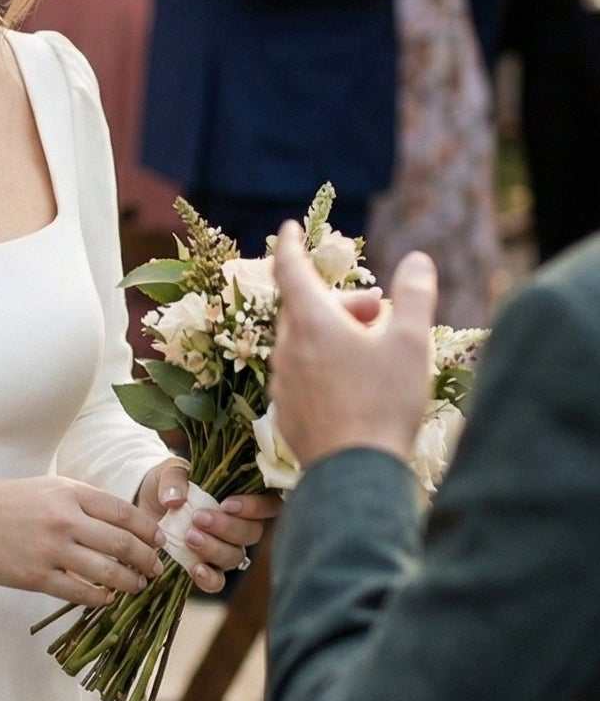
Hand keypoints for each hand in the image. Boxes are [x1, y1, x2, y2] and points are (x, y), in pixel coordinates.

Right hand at [0, 474, 165, 605]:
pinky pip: (80, 592)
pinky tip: (106, 598)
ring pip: (108, 571)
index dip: (150, 530)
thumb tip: (122, 520)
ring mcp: (51, 550)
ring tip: (136, 586)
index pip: (125, 513)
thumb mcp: (48, 487)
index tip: (160, 541)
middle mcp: (65, 520)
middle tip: (155, 569)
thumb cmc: (5, 502)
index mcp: (70, 494)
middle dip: (147, 560)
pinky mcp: (37, 577)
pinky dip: (100, 598)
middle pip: (124, 543)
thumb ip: (84, 500)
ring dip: (130, 582)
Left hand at [134, 458, 281, 593]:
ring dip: (214, 548)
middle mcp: (240, 526)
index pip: (267, 505)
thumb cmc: (169, 485)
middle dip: (227, 527)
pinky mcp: (206, 568)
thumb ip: (174, 480)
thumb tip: (174, 500)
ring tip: (189, 537)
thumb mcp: (169, 472)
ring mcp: (224, 549)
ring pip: (235, 556)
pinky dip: (209, 578)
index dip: (254, 508)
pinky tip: (195, 569)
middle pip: (252, 533)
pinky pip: (217, 581)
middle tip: (199, 519)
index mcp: (242, 498)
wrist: (146, 506)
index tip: (227, 504)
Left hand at [270, 221, 436, 469]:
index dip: (290, 245)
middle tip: (381, 311)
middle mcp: (287, 349)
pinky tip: (358, 386)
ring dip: (335, 335)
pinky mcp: (287, 412)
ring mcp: (283, 383)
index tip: (289, 228)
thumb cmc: (385, 402)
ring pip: (305, 343)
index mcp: (311, 323)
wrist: (355, 472)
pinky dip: (325, 366)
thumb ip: (415, 295)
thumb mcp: (412, 342)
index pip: (290, 269)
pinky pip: (303, 375)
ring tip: (375, 350)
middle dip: (342, 301)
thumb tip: (417, 260)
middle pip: (306, 308)